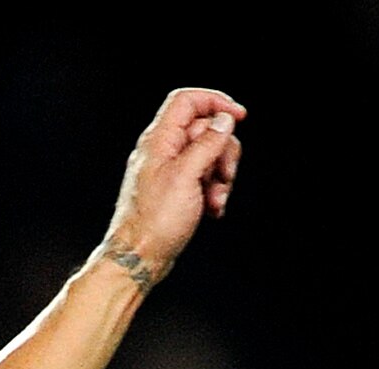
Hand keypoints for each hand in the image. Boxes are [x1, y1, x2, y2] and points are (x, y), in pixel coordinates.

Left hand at [102, 86, 244, 285]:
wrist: (139, 257)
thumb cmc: (154, 221)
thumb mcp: (187, 176)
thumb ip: (207, 143)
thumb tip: (224, 120)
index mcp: (160, 139)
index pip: (188, 101)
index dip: (215, 102)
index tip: (239, 116)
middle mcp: (164, 150)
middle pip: (204, 130)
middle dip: (223, 151)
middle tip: (225, 175)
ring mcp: (170, 171)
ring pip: (208, 156)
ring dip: (220, 177)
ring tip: (216, 200)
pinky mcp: (177, 190)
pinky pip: (203, 179)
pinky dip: (212, 191)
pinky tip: (211, 209)